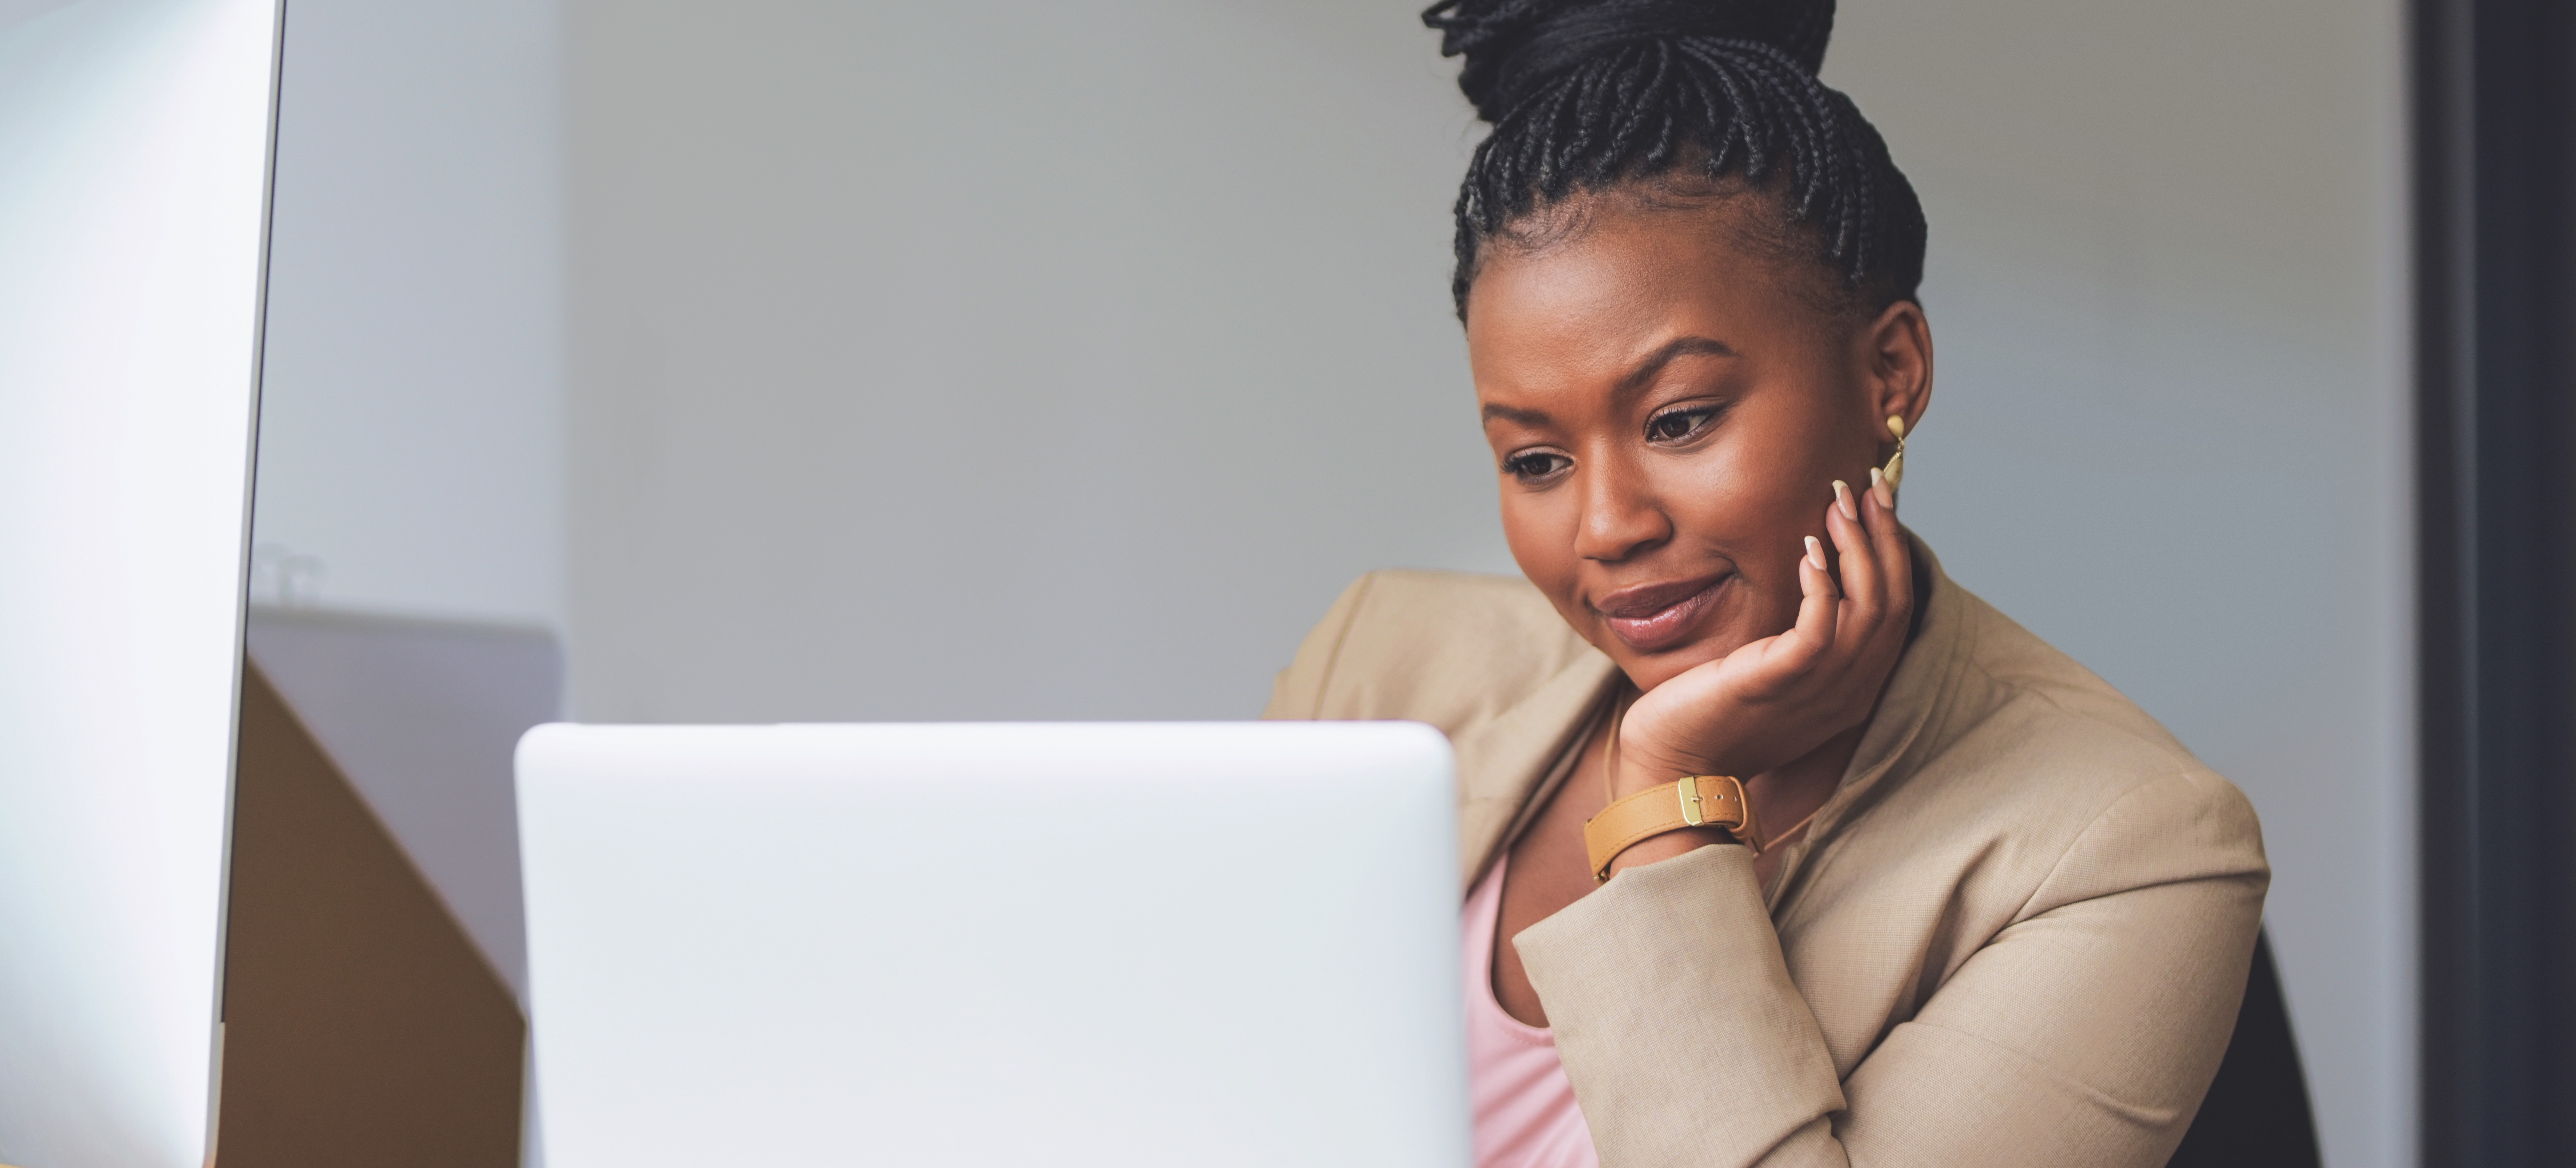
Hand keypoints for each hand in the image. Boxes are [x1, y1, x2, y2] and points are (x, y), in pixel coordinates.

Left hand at [1616, 472, 1913, 794]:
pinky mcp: (1779, 682)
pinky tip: (1810, 549)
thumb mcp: (1772, 673)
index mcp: (1853, 686)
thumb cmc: (1716, 716)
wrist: (1677, 769)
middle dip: (1884, 537)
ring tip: (1838, 503)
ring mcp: (1819, 688)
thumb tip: (1812, 576)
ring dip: (1856, 549)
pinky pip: (1819, 628)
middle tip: (1869, 485)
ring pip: (1865, 608)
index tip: (1877, 501)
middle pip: (1891, 600)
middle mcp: (1849, 689)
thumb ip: (1801, 638)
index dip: (1892, 550)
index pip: (1894, 608)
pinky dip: (1822, 585)